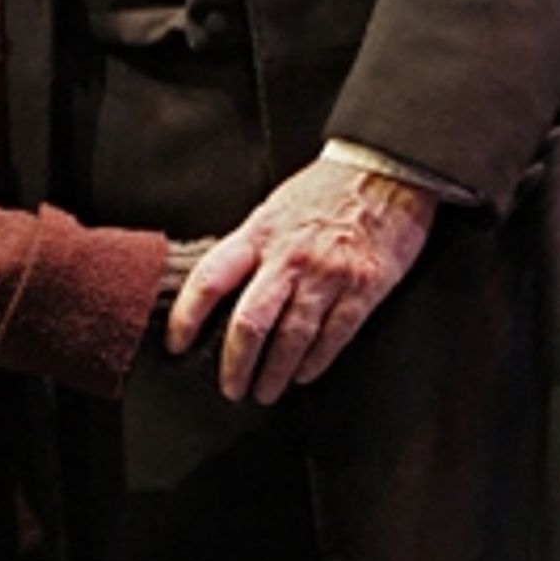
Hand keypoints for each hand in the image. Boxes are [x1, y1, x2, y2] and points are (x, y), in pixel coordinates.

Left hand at [164, 155, 434, 404]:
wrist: (382, 170)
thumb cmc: (324, 189)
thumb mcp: (274, 207)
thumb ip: (251, 246)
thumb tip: (222, 288)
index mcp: (260, 233)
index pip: (210, 280)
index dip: (187, 317)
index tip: (176, 343)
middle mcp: (289, 256)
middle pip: (249, 323)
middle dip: (235, 364)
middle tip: (231, 388)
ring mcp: (327, 274)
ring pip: (291, 339)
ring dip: (274, 374)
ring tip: (266, 390)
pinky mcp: (362, 288)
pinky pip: (333, 337)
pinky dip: (314, 363)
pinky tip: (303, 374)